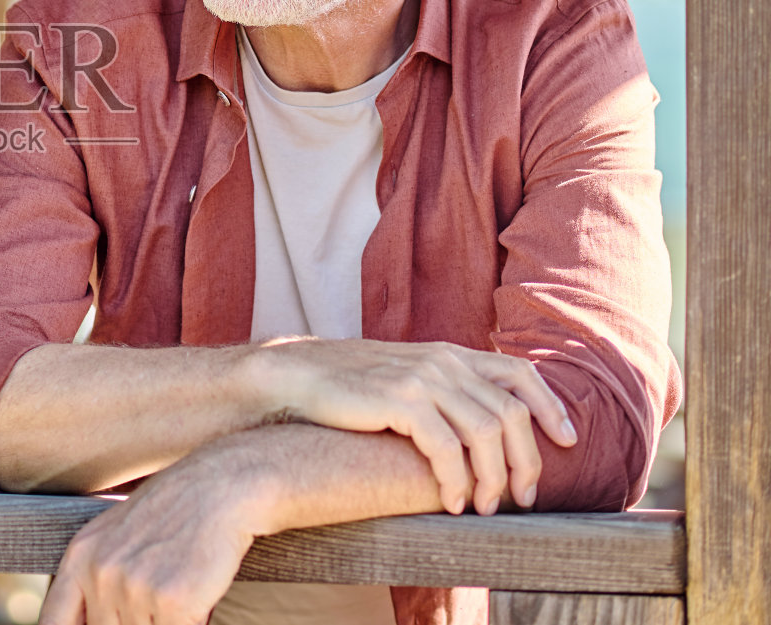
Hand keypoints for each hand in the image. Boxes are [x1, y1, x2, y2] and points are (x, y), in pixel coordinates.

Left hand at [38, 442, 271, 624]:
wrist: (218, 489)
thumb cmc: (172, 514)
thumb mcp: (116, 536)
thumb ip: (93, 580)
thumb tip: (94, 622)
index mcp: (80, 557)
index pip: (53, 622)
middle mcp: (99, 573)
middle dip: (136, 620)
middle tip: (156, 594)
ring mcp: (133, 588)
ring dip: (164, 621)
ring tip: (179, 587)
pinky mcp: (170, 602)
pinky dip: (191, 622)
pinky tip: (196, 596)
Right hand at [256, 338, 577, 515]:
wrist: (296, 377)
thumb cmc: (348, 387)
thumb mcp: (405, 377)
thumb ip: (443, 389)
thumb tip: (481, 425)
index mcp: (448, 353)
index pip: (519, 372)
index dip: (550, 406)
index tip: (567, 441)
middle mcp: (442, 361)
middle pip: (510, 413)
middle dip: (525, 462)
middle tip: (521, 498)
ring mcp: (422, 378)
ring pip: (485, 433)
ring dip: (491, 479)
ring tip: (484, 508)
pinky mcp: (399, 399)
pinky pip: (445, 448)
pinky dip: (455, 480)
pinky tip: (450, 502)